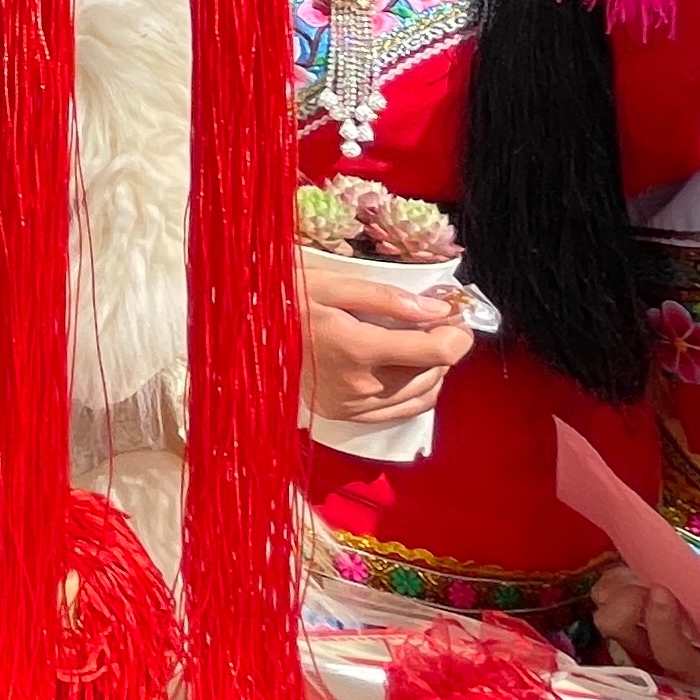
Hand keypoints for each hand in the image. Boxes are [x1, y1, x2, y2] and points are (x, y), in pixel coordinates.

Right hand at [299, 268, 473, 425]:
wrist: (241, 335)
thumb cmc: (283, 301)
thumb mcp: (331, 284)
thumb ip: (388, 297)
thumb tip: (437, 309)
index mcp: (359, 348)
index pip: (438, 352)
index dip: (458, 332)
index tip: (453, 313)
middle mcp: (362, 385)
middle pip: (435, 372)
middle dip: (446, 345)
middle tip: (436, 318)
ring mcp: (354, 405)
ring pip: (423, 394)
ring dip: (434, 367)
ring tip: (420, 340)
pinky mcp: (346, 415)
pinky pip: (402, 411)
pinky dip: (417, 390)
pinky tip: (407, 368)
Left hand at [592, 567, 699, 699]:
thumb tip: (690, 597)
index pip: (673, 657)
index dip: (659, 623)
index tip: (662, 589)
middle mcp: (675, 669)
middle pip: (628, 642)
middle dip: (625, 606)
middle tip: (647, 580)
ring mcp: (659, 650)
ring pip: (614, 625)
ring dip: (616, 594)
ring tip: (637, 572)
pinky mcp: (655, 632)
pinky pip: (620, 610)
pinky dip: (619, 587)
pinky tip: (634, 571)